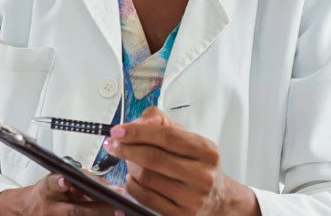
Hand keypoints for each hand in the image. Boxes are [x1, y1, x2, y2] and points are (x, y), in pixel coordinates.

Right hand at [0, 174, 122, 215]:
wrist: (28, 210)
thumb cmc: (46, 194)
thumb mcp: (55, 182)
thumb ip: (77, 180)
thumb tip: (106, 185)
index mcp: (47, 191)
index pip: (52, 185)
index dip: (58, 183)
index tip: (65, 181)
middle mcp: (52, 208)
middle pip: (74, 211)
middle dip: (98, 209)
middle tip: (118, 208)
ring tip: (119, 215)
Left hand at [105, 107, 259, 215]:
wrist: (217, 199)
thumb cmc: (198, 166)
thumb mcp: (187, 139)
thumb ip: (161, 124)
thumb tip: (135, 123)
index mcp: (206, 151)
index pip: (167, 137)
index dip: (138, 132)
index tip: (118, 131)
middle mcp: (202, 175)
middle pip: (154, 158)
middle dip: (127, 149)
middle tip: (113, 144)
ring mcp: (192, 197)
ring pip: (147, 178)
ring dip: (130, 167)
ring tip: (129, 162)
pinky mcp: (180, 214)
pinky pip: (145, 198)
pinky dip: (133, 186)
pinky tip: (134, 179)